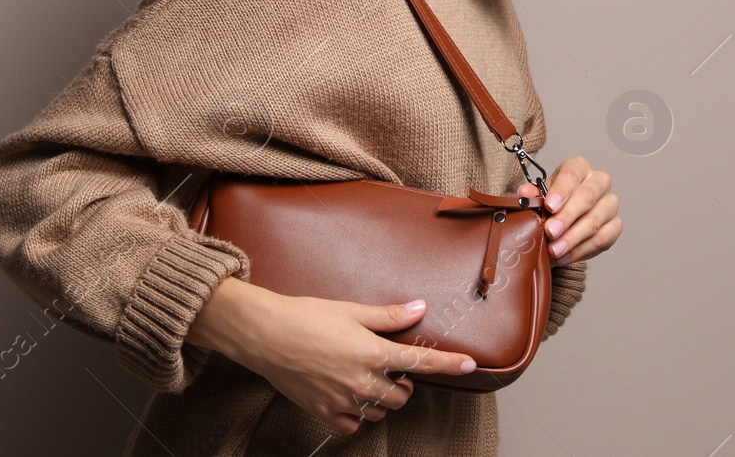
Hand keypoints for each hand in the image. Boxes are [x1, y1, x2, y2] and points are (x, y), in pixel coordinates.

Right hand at [213, 283, 476, 435]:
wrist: (264, 335)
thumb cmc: (306, 316)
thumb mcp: (351, 310)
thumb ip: (388, 316)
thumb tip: (420, 308)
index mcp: (372, 352)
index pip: (420, 361)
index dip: (448, 363)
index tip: (470, 365)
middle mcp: (361, 381)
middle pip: (402, 394)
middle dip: (403, 382)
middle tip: (389, 366)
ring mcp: (342, 401)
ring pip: (380, 411)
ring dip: (381, 399)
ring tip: (366, 378)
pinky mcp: (323, 413)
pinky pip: (353, 425)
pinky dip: (357, 415)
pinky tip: (349, 397)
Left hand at [517, 155, 620, 265]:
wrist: (562, 226)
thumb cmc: (551, 206)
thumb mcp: (538, 199)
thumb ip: (531, 196)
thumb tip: (525, 193)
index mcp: (579, 168)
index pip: (572, 174)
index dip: (561, 190)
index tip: (549, 206)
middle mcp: (599, 182)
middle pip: (587, 196)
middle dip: (567, 216)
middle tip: (550, 231)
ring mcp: (610, 203)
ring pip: (595, 220)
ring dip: (572, 238)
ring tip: (554, 249)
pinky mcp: (615, 225)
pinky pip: (602, 239)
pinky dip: (581, 250)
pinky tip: (565, 255)